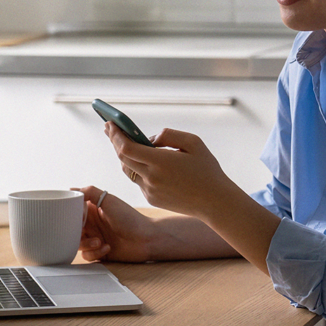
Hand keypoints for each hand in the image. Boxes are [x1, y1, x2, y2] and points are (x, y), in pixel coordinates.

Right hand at [73, 185, 155, 262]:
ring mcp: (95, 238)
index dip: (69, 215)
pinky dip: (95, 253)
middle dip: (75, 233)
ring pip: (77, 243)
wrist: (146, 238)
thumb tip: (71, 190)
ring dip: (86, 244)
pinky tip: (107, 247)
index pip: (72, 211)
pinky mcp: (99, 251)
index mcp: (93, 210)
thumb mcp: (110, 201)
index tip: (71, 218)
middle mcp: (92, 224)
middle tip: (85, 232)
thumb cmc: (131, 218)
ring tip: (99, 241)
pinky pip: (87, 255)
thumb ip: (91, 192)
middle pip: (71, 229)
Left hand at [105, 124, 232, 219]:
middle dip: (114, 141)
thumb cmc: (207, 169)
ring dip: (123, 154)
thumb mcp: (194, 143)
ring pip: (127, 170)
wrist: (215, 202)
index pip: (127, 148)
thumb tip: (149, 139)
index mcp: (161, 162)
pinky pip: (138, 180)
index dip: (116, 135)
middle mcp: (151, 178)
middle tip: (110, 128)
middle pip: (122, 158)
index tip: (110, 123)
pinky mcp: (152, 198)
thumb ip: (169, 135)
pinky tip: (137, 158)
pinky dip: (135, 167)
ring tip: (120, 140)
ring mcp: (150, 190)